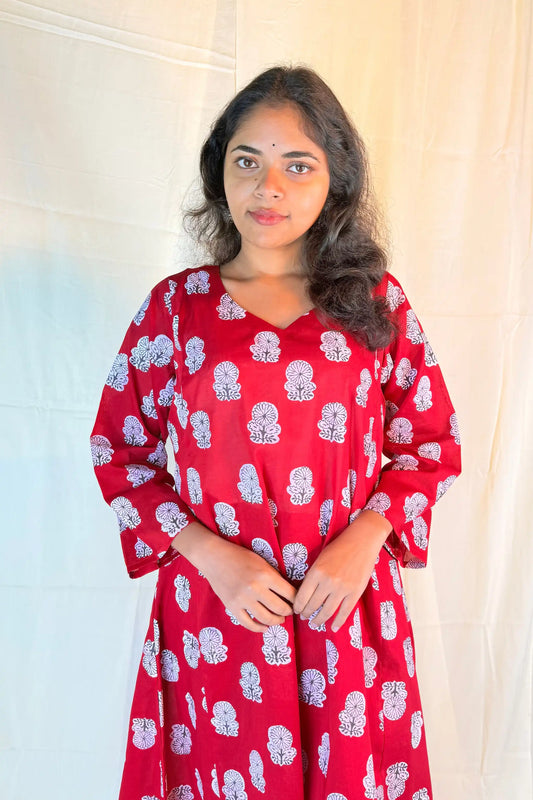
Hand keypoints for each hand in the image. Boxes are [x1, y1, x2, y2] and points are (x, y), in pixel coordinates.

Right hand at [171, 522, 295, 632]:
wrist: (214, 557)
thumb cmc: (240, 556)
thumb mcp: (262, 562)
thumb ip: (274, 577)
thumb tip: (290, 593)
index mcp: (266, 575)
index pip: (290, 593)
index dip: (297, 600)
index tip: (298, 602)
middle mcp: (256, 588)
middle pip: (281, 608)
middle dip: (289, 612)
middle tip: (290, 611)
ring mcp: (243, 599)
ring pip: (266, 618)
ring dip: (277, 621)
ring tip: (280, 619)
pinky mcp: (232, 606)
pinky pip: (248, 623)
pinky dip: (259, 628)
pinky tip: (264, 627)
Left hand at [292, 510, 392, 631]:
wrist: (361, 541)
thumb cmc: (339, 547)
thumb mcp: (320, 558)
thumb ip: (313, 575)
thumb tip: (305, 594)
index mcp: (316, 572)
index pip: (302, 596)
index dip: (298, 606)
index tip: (296, 611)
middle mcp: (327, 582)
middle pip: (313, 605)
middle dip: (306, 613)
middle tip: (304, 617)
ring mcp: (342, 588)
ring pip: (327, 611)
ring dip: (318, 619)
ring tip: (314, 622)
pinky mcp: (355, 592)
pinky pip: (344, 612)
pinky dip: (338, 622)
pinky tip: (333, 628)